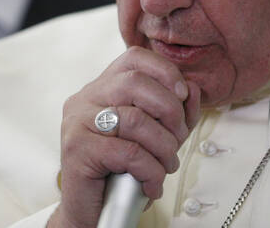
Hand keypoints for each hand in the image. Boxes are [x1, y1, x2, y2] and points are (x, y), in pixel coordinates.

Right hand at [48, 46, 201, 227]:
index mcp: (102, 87)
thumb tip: (192, 90)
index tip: (182, 96)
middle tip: (178, 139)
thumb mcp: (157, 134)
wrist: (95, 213)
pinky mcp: (77, 149)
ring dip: (164, 147)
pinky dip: (150, 170)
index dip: (165, 71)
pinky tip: (151, 184)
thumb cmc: (126, 170)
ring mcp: (77, 121)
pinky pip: (128, 152)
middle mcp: (85, 98)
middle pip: (135, 82)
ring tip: (167, 166)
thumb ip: (175, 111)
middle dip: (169, 110)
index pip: (134, 57)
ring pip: (135, 119)